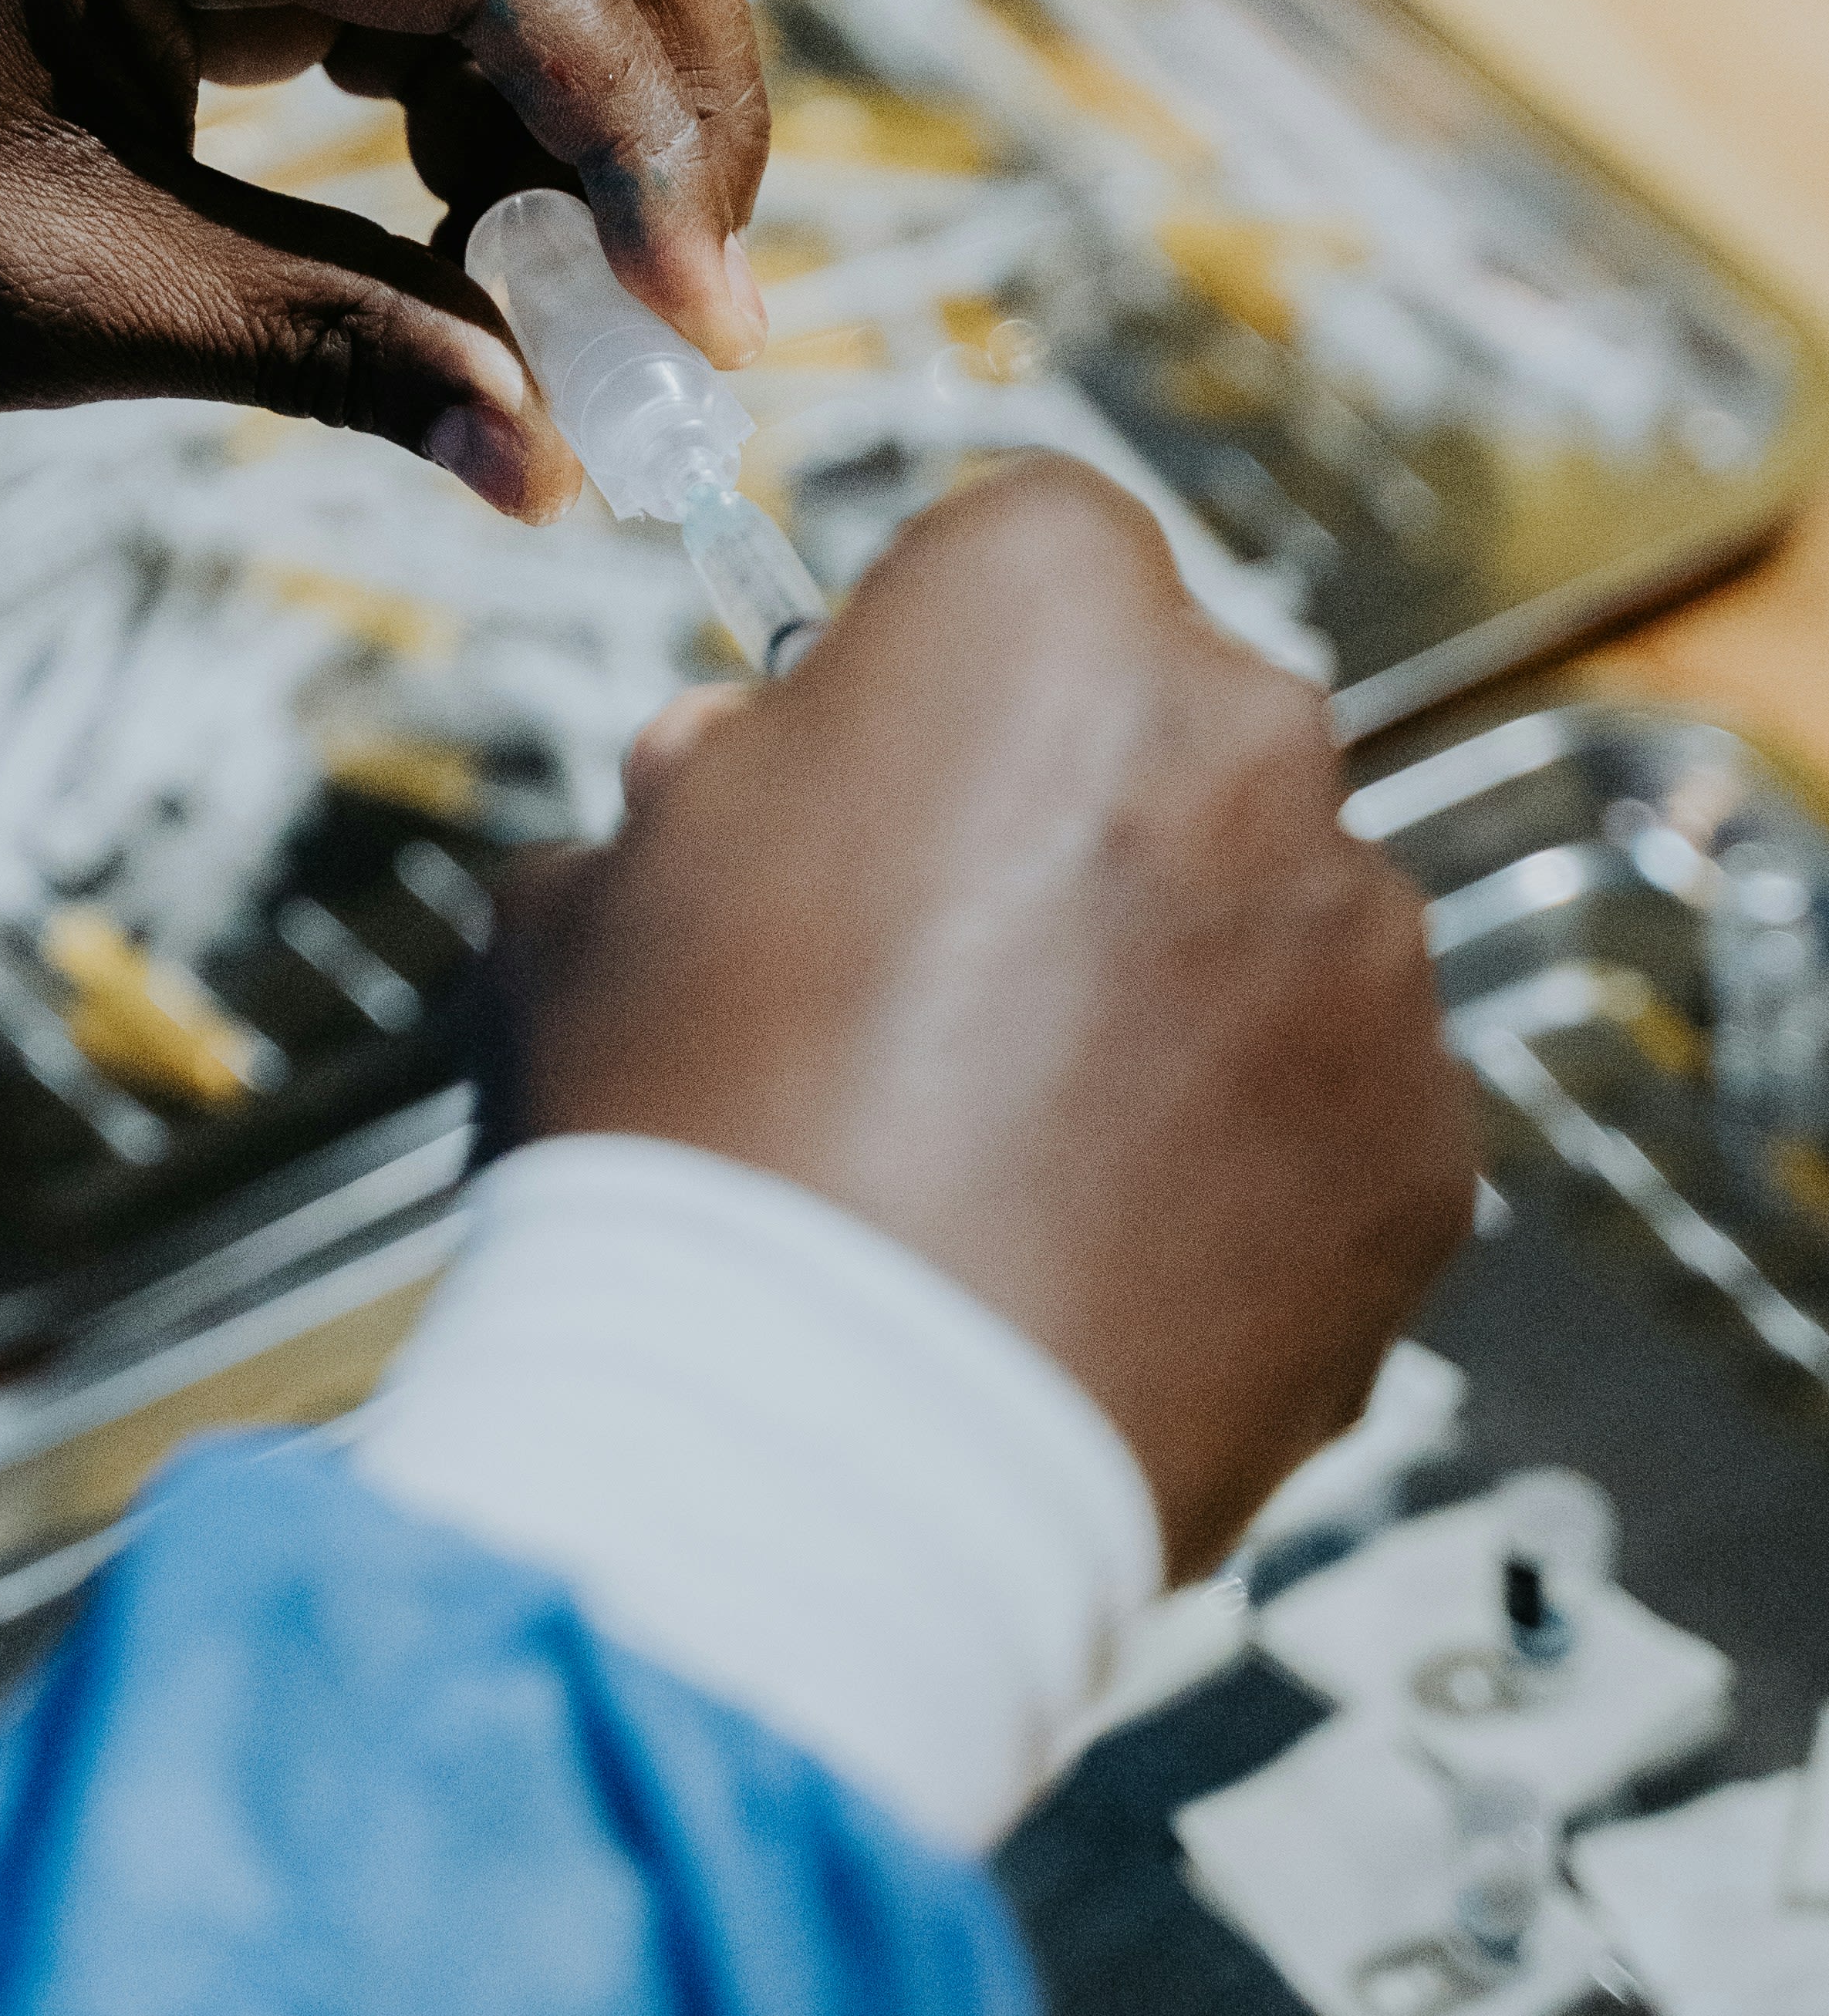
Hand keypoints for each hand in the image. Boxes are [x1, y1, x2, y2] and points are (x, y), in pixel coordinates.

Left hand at [0, 0, 768, 518]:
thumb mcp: (46, 301)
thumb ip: (324, 355)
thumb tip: (548, 465)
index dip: (651, 153)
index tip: (696, 343)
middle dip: (683, 87)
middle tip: (688, 301)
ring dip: (606, 76)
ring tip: (561, 280)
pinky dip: (507, 66)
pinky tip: (461, 210)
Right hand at [498, 461, 1476, 1576]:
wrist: (797, 1465)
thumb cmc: (672, 1150)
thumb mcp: (591, 901)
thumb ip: (693, 794)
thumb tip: (740, 774)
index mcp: (1039, 613)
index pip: (1030, 550)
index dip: (940, 665)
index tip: (879, 772)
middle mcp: (1246, 740)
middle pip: (1167, 732)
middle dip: (1071, 825)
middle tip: (926, 989)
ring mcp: (1361, 955)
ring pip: (1266, 924)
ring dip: (1168, 998)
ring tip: (1000, 1162)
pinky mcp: (1425, 1155)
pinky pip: (1336, 1115)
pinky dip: (1247, 1168)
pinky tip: (1091, 1258)